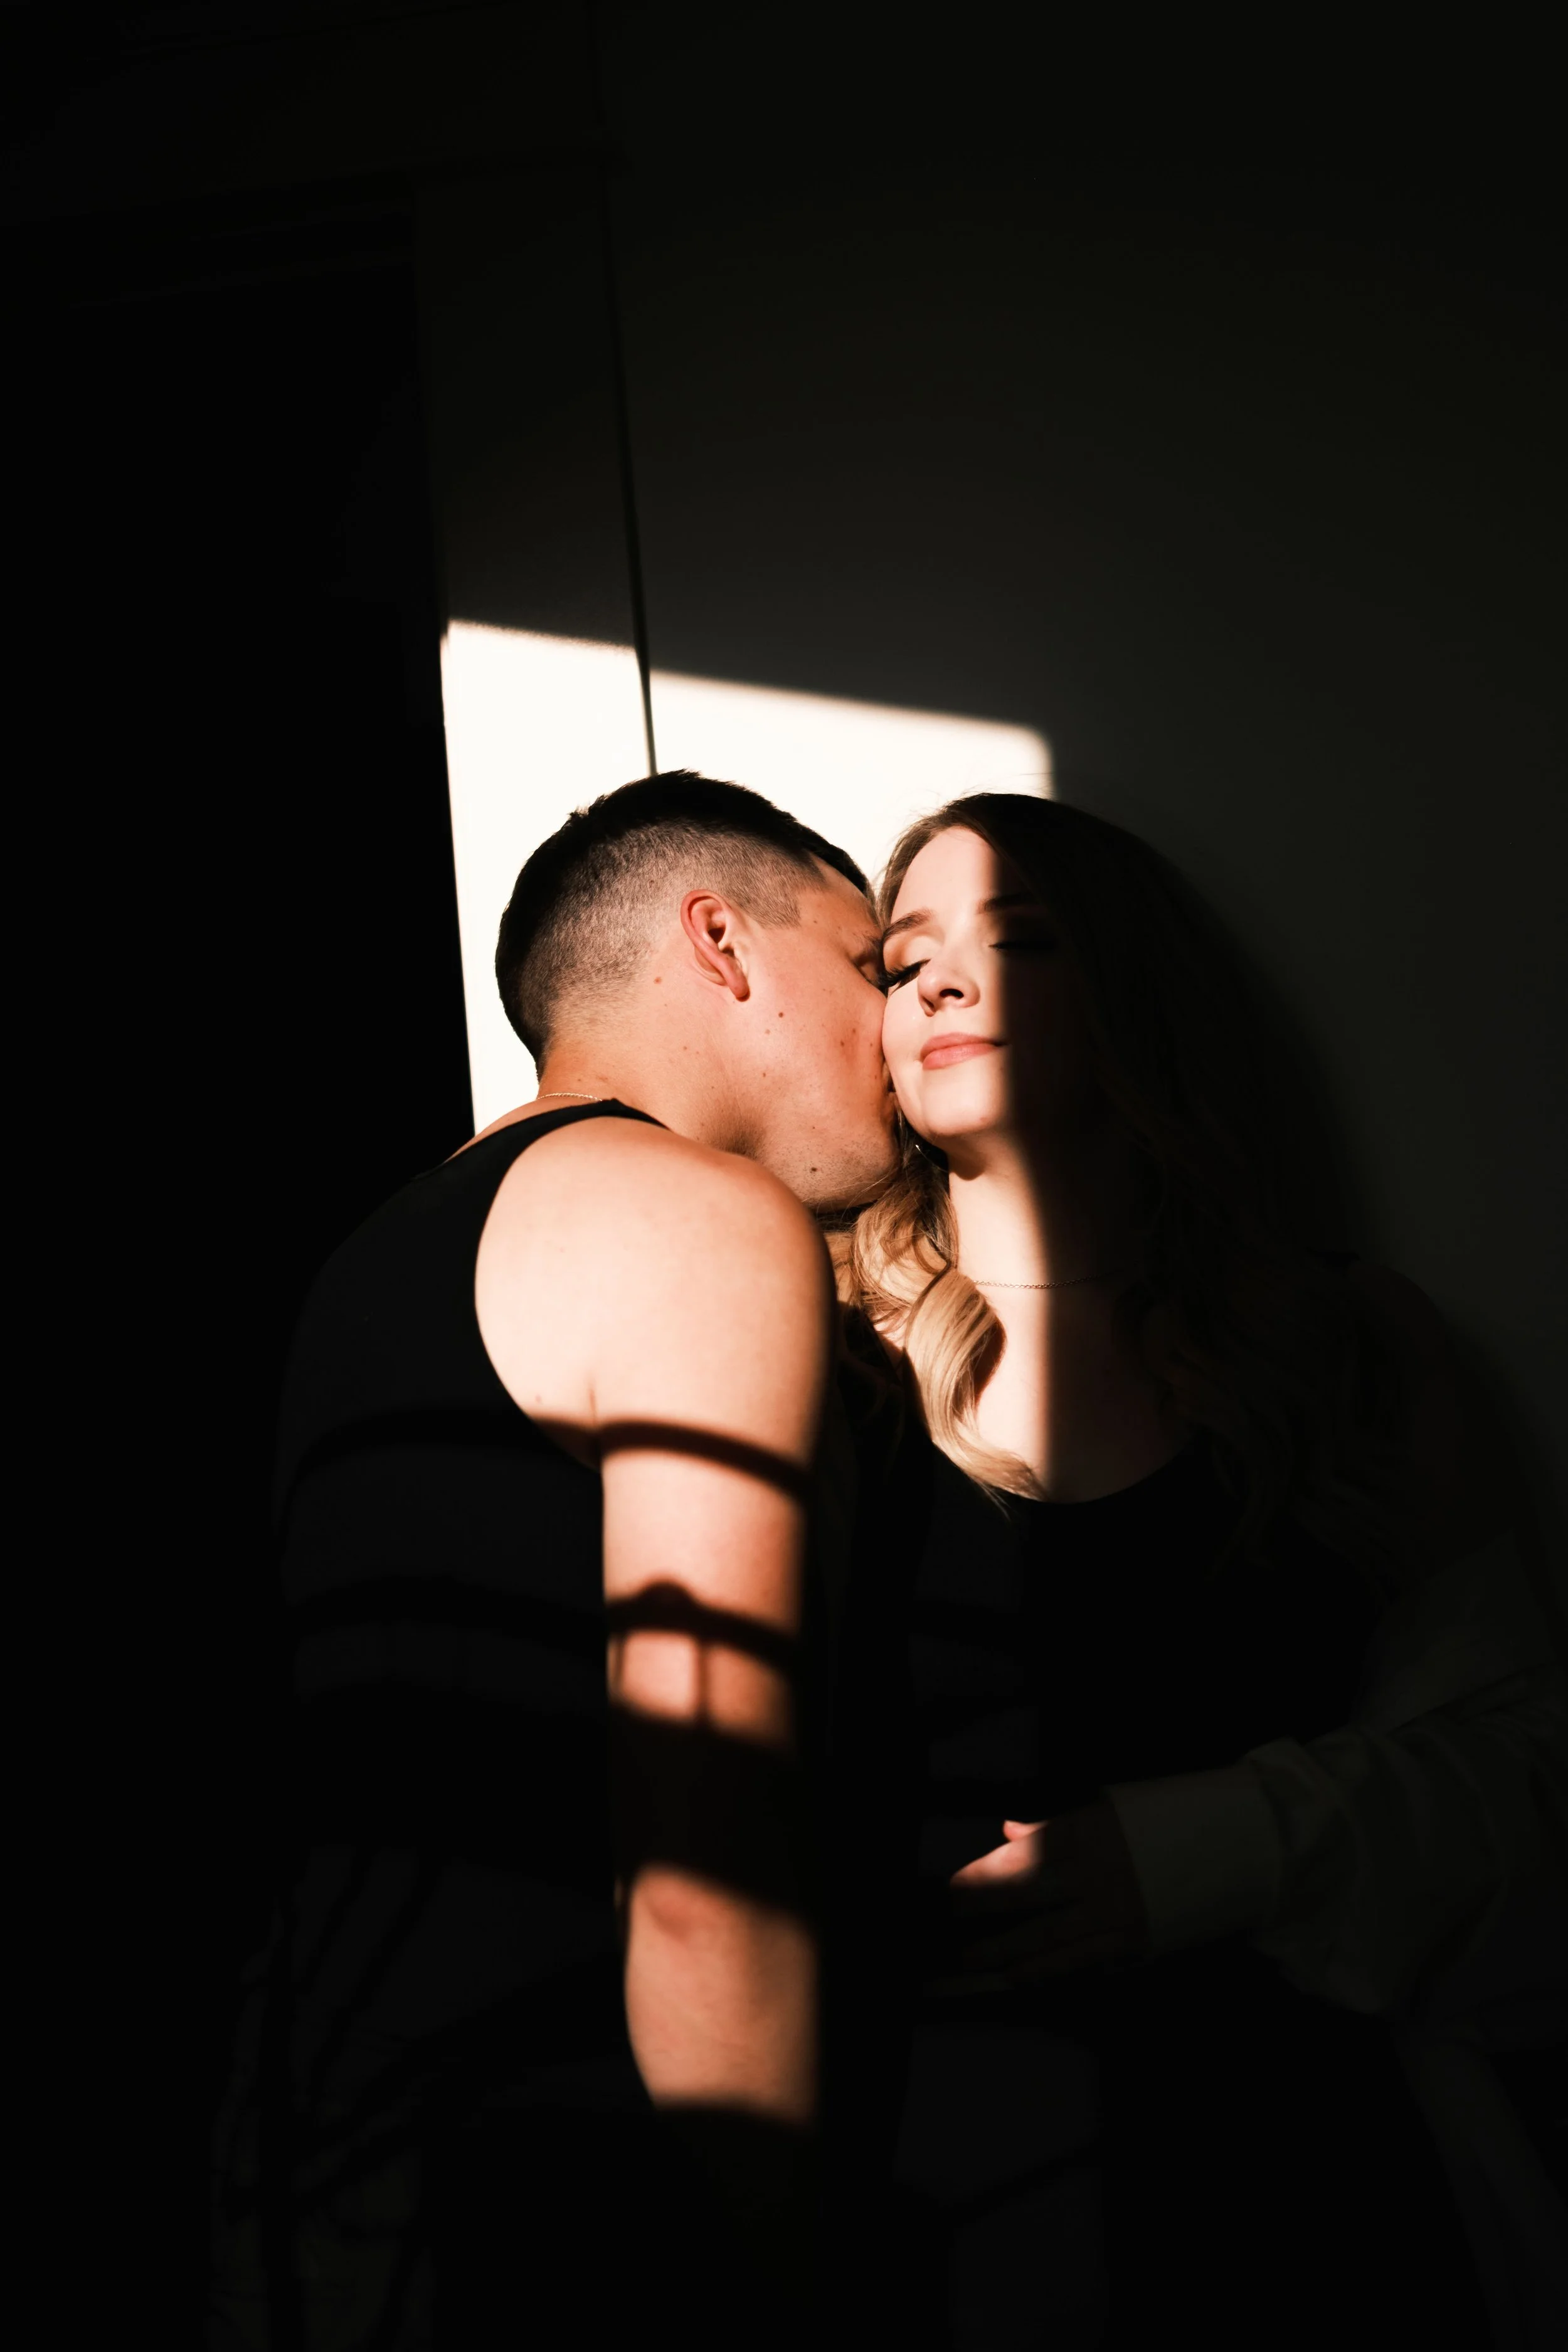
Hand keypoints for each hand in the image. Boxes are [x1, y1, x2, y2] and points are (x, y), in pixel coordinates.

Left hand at [943, 1801, 1151, 1986]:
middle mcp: (1095, 1871)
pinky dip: (1048, 1968)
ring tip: (972, 1956)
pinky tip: (1019, 1975)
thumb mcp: (1108, 1810)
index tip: (952, 1886)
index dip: (983, 1873)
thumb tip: (1009, 1830)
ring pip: (1047, 1933)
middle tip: (946, 1920)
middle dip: (982, 1908)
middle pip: (1025, 1893)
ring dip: (1005, 1948)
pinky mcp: (1134, 1939)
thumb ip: (1055, 1827)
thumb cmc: (1162, 1820)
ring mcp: (1114, 1909)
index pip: (1021, 1855)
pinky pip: (1082, 1958)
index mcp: (1086, 1831)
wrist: (1232, 1843)